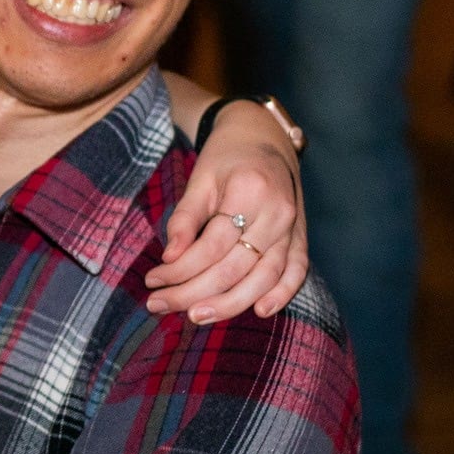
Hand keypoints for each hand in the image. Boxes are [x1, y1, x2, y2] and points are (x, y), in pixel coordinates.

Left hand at [148, 110, 308, 321]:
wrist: (264, 137)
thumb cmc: (226, 158)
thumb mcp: (200, 179)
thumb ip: (185, 218)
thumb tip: (169, 259)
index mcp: (249, 191)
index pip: (211, 246)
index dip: (180, 269)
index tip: (152, 280)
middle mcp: (276, 212)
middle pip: (234, 268)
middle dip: (194, 292)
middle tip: (159, 305)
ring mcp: (293, 227)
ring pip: (264, 277)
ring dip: (230, 304)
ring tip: (195, 316)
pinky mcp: (301, 236)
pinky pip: (297, 271)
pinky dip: (283, 294)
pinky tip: (260, 311)